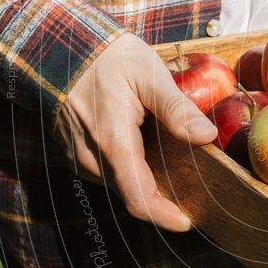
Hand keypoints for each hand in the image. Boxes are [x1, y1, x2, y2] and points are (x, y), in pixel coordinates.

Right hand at [53, 33, 217, 231]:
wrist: (61, 45)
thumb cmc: (108, 56)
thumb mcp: (149, 74)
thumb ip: (177, 108)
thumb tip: (206, 136)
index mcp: (113, 142)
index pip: (139, 198)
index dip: (165, 216)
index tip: (188, 222)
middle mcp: (92, 158)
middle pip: (134, 193)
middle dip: (163, 196)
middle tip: (195, 184)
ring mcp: (81, 157)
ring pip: (121, 183)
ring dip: (147, 179)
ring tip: (174, 160)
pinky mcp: (77, 152)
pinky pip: (109, 171)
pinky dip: (132, 167)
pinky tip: (149, 147)